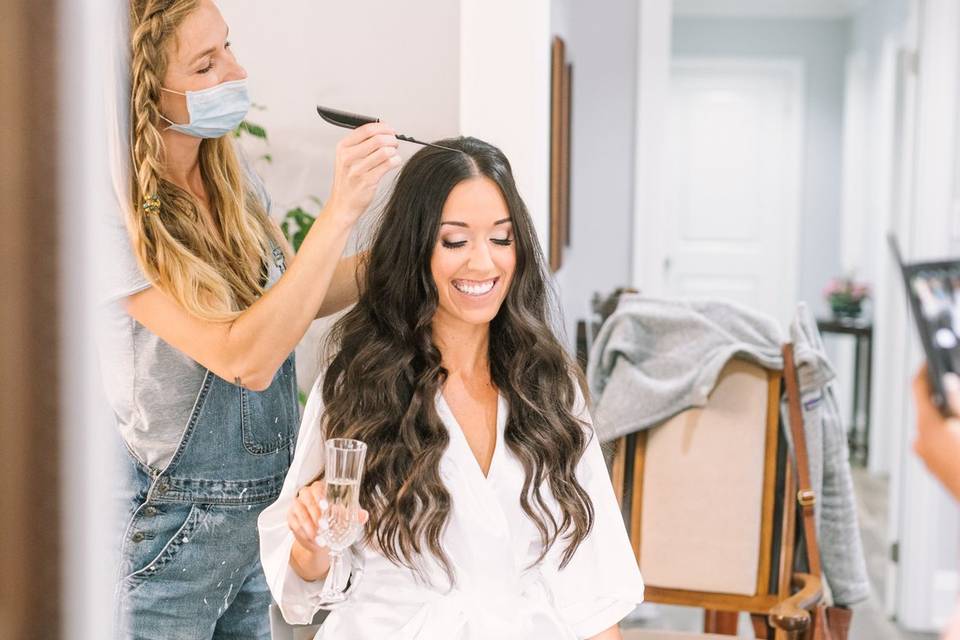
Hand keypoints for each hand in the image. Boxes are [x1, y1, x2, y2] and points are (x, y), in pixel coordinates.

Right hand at [288, 480, 368, 552]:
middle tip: (324, 526)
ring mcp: (297, 505)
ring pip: (299, 511)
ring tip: (318, 536)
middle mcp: (307, 494)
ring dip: (308, 525)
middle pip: (307, 498)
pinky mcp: (291, 517)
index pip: (319, 487)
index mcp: (321, 489)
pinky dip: (303, 532)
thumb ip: (354, 516)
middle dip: (315, 513)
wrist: (320, 538)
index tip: (326, 507)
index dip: (321, 496)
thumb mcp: (345, 519)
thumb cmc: (333, 522)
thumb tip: (364, 515)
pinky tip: (311, 539)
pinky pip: (294, 523)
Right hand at [325, 122, 400, 223]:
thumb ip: (362, 143)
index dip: (383, 127)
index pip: (366, 130)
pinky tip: (394, 162)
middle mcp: (348, 157)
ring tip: (394, 154)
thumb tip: (383, 128)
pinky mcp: (367, 181)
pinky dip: (396, 161)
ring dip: (394, 151)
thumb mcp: (347, 158)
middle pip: (377, 139)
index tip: (391, 130)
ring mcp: (357, 170)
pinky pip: (388, 164)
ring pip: (385, 152)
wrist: (342, 205)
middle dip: (391, 139)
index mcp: (343, 147)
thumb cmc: (348, 181)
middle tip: (395, 143)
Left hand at [912, 366, 959, 500]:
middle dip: (945, 398)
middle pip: (929, 408)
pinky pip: (939, 442)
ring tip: (958, 415)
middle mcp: (921, 441)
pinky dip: (950, 434)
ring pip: (936, 426)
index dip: (926, 372)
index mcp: (928, 426)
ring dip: (949, 418)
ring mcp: (927, 456)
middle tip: (954, 388)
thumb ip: (957, 401)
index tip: (931, 361)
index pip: (919, 388)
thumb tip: (949, 382)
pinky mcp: (934, 467)